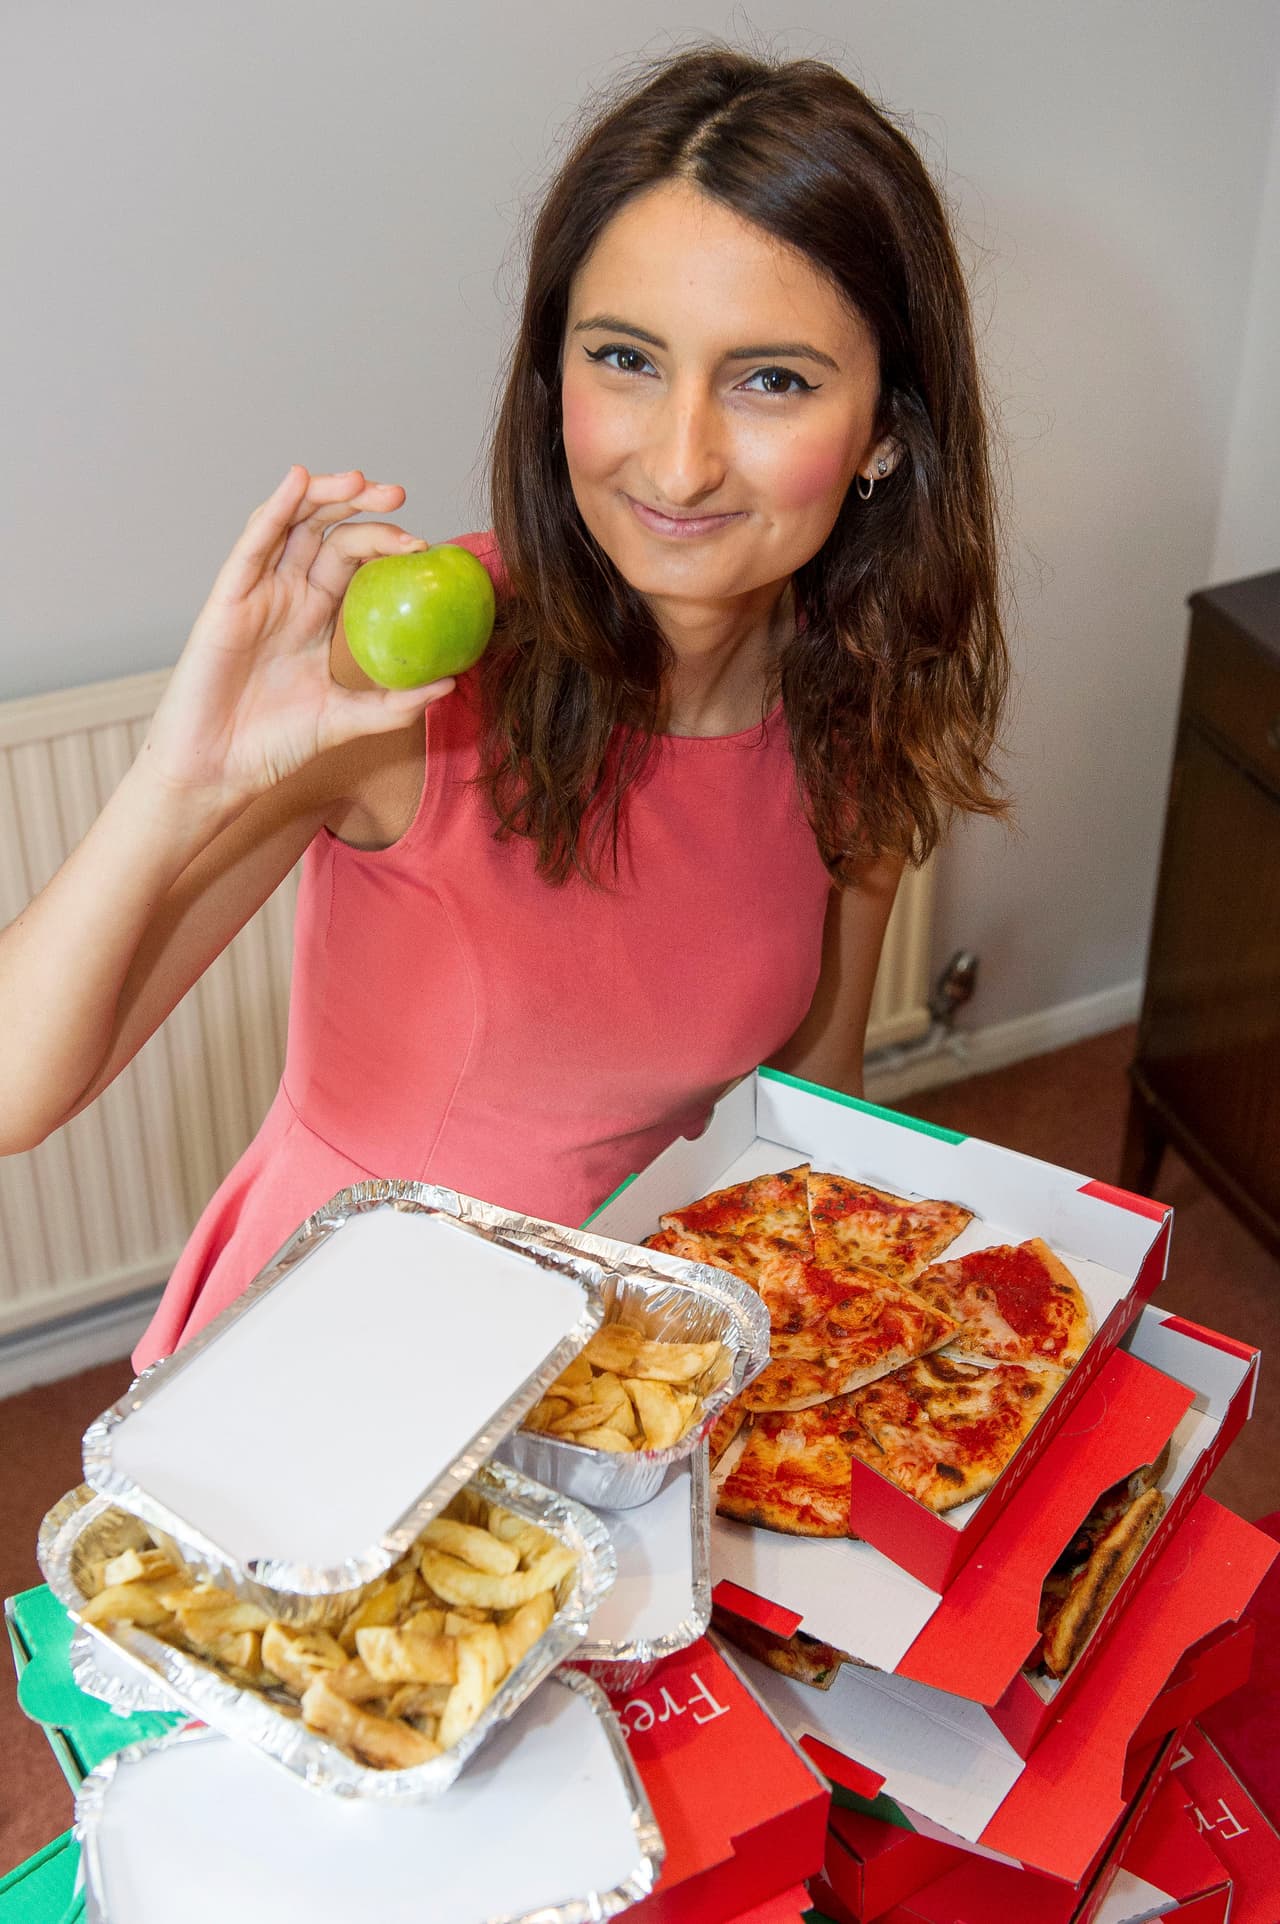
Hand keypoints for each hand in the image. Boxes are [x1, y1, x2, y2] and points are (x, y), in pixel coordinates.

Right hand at [139, 467, 455, 811]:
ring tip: (361, 480)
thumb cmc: (271, 747)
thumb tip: (451, 683)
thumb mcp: (345, 721)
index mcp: (314, 615)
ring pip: (290, 524)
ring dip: (323, 494)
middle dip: (363, 506)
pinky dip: (275, 509)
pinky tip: (298, 480)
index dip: (385, 542)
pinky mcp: (226, 599)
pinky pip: (251, 545)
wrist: (217, 772)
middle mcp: (285, 595)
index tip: (423, 547)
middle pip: (326, 531)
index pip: (353, 559)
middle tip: (401, 495)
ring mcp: (255, 593)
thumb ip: (394, 704)